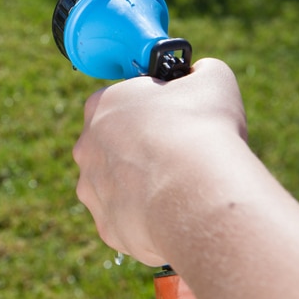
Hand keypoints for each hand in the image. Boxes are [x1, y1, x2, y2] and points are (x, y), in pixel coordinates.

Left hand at [73, 58, 247, 265]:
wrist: (197, 193)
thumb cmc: (202, 130)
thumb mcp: (212, 79)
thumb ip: (199, 72)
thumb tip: (199, 73)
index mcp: (101, 106)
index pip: (119, 102)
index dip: (149, 109)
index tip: (174, 118)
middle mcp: (86, 147)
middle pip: (115, 146)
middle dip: (142, 151)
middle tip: (180, 155)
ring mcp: (91, 190)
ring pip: (117, 187)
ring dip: (143, 187)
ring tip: (180, 189)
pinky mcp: (106, 227)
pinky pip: (127, 222)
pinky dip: (148, 221)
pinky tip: (175, 215)